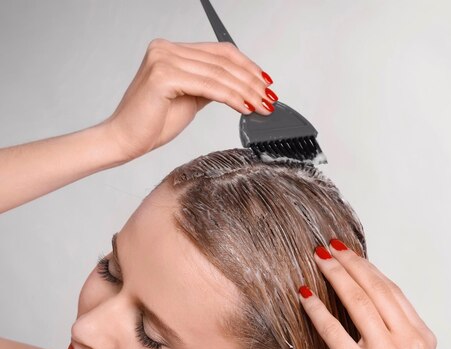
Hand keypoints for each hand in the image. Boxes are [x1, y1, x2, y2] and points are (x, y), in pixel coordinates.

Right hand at [102, 38, 276, 160]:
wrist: (124, 140)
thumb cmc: (152, 122)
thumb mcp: (191, 98)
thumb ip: (211, 85)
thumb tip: (241, 85)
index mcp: (170, 50)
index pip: (220, 51)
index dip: (247, 66)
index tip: (265, 83)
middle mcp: (165, 49)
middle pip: (222, 61)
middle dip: (251, 81)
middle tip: (269, 98)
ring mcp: (163, 59)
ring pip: (219, 74)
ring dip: (246, 91)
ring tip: (261, 106)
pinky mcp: (163, 76)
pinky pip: (209, 86)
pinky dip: (231, 97)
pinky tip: (244, 107)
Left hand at [299, 239, 436, 348]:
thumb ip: (394, 333)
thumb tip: (367, 303)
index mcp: (422, 338)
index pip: (392, 291)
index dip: (368, 267)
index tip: (351, 254)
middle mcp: (409, 342)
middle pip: (376, 289)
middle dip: (351, 263)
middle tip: (331, 246)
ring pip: (358, 302)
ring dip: (335, 275)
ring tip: (318, 260)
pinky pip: (335, 331)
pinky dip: (318, 309)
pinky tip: (305, 296)